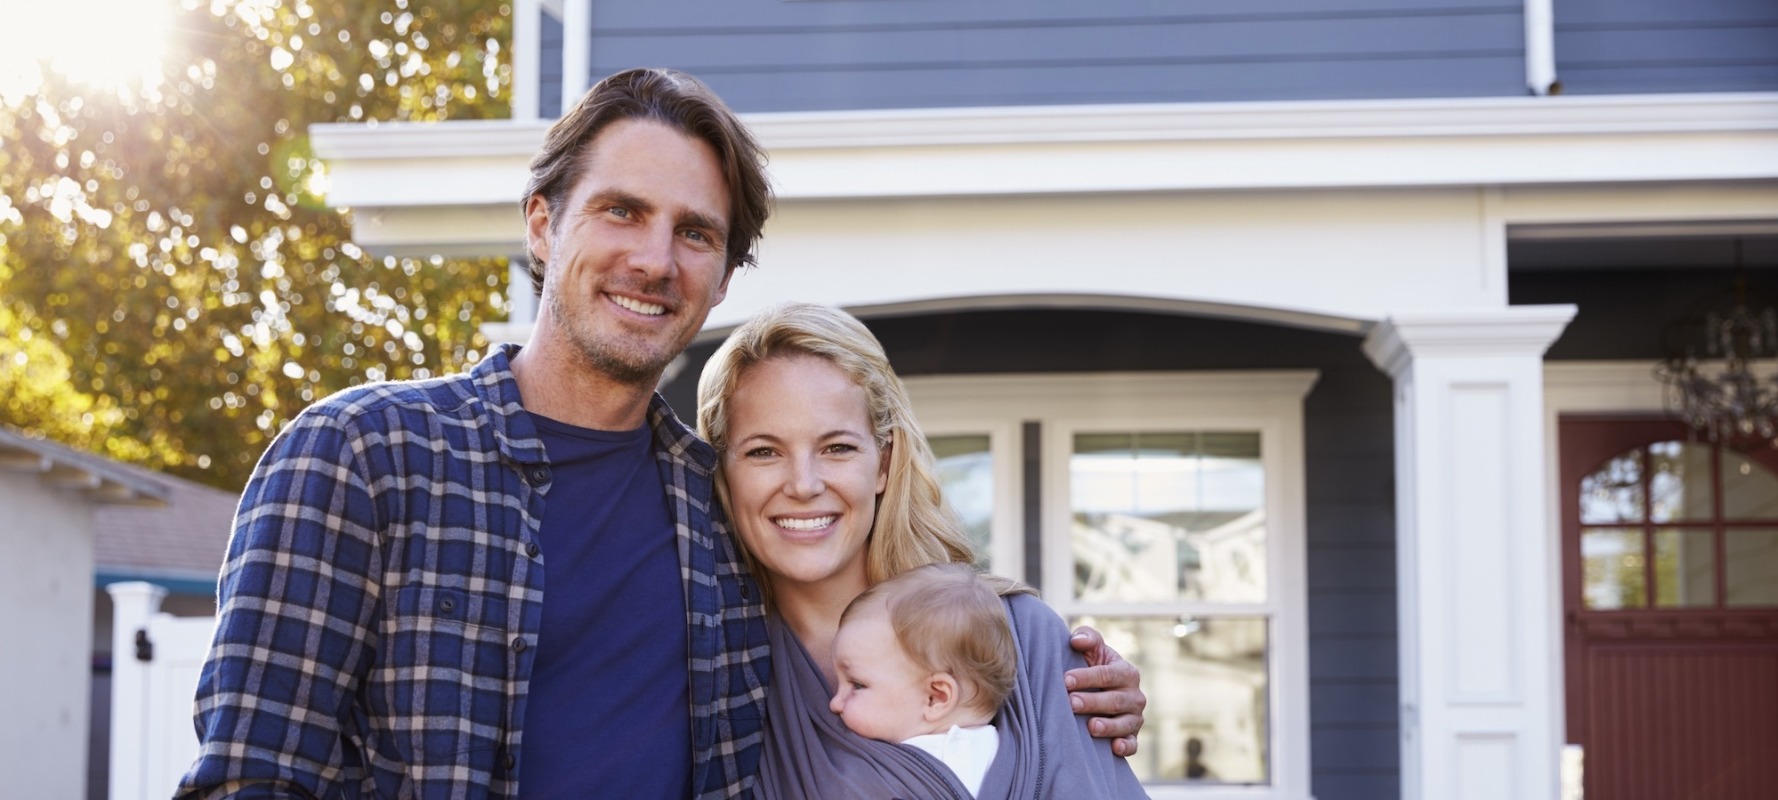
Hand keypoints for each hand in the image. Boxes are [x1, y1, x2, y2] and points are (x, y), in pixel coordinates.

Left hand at [1065, 625, 1145, 756]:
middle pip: (1114, 700)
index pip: (1107, 674)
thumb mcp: (1093, 650)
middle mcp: (1134, 695)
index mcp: (1126, 672)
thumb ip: (1087, 637)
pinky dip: (1126, 746)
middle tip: (1071, 702)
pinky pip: (1133, 744)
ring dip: (1108, 726)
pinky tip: (1114, 747)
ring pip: (1124, 723)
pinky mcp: (1132, 736)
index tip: (1065, 680)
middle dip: (1093, 702)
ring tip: (1090, 726)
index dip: (1086, 677)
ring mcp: (1134, 717)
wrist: (1102, 691)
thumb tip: (1076, 640)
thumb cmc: (1094, 667)